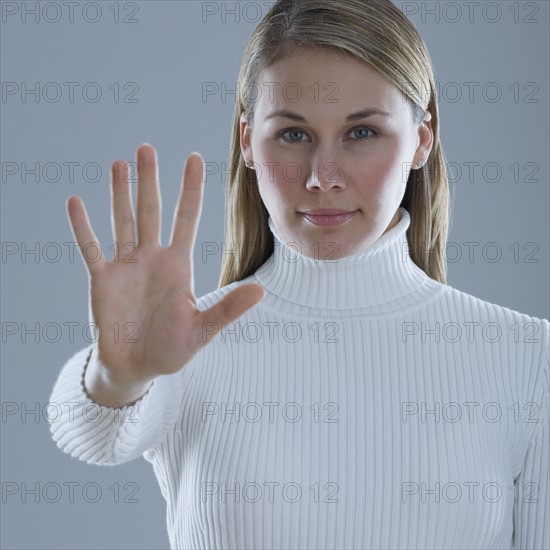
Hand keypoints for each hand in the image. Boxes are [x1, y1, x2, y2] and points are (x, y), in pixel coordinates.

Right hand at [67, 144, 264, 384]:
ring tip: (119, 164)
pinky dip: (83, 227)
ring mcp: (126, 266)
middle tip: (147, 148)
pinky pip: (91, 248)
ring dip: (120, 194)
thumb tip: (262, 291)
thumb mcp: (202, 330)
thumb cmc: (170, 349)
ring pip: (122, 221)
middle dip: (150, 181)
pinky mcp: (102, 280)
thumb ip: (228, 309)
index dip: (191, 189)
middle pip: (152, 211)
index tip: (194, 158)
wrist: (135, 367)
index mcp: (178, 266)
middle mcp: (152, 259)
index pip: (187, 219)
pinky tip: (76, 202)